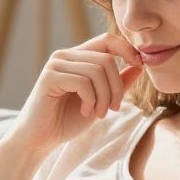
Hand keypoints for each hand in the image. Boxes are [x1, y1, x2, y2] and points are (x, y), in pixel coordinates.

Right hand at [2, 32, 144, 155]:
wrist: (40, 139)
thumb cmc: (66, 120)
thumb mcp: (100, 100)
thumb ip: (117, 83)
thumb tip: (139, 66)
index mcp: (76, 57)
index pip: (107, 40)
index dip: (127, 49)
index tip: (139, 65)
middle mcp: (64, 55)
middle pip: (106, 59)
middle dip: (116, 87)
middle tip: (113, 109)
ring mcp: (55, 64)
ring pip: (97, 71)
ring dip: (104, 97)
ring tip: (98, 114)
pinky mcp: (49, 77)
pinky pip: (83, 82)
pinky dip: (90, 100)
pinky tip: (84, 112)